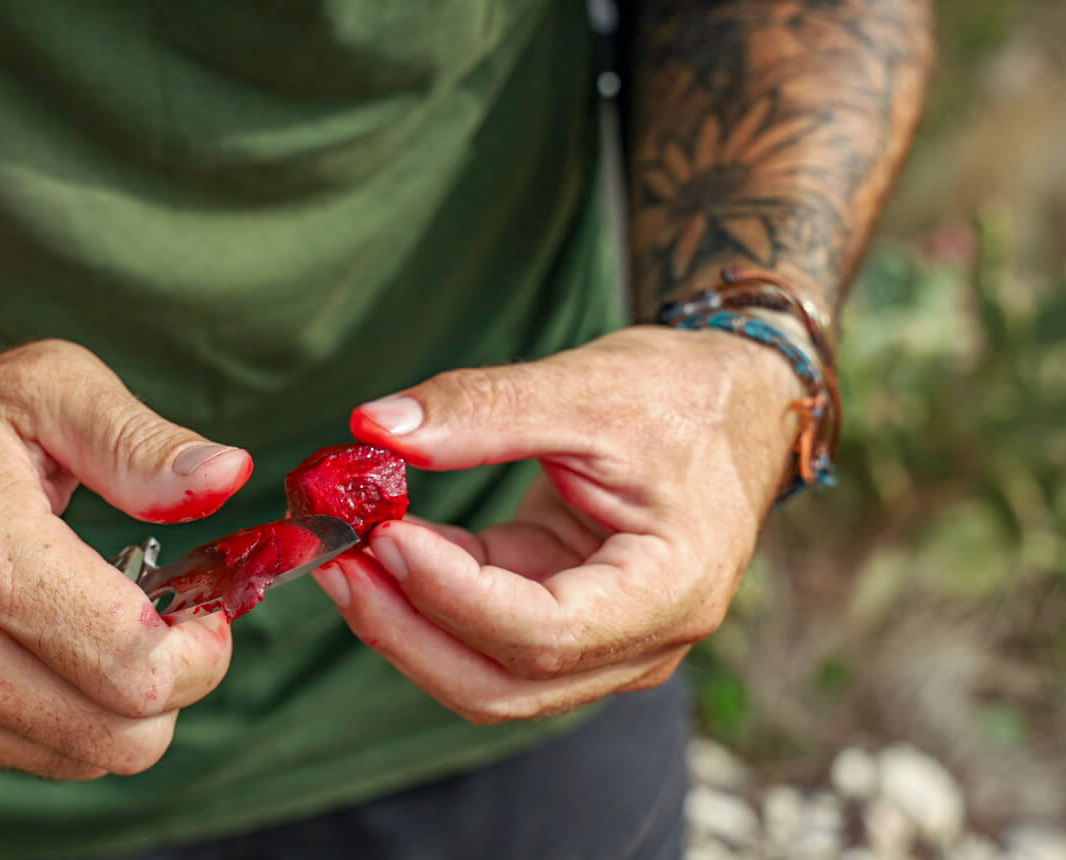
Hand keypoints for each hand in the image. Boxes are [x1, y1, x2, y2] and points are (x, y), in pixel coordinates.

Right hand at [0, 340, 252, 777]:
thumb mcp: (42, 388)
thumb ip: (138, 441)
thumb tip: (229, 475)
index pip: (137, 667)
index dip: (203, 652)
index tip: (205, 614)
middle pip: (121, 737)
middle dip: (174, 688)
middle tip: (166, 628)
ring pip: (81, 757)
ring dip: (118, 706)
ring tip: (101, 631)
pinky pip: (26, 756)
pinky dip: (61, 715)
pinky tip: (44, 649)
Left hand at [311, 326, 800, 723]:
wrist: (733, 406)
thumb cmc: (682, 394)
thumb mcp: (590, 385)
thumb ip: (483, 408)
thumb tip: (374, 426)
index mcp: (670, 590)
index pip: (545, 631)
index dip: (452, 592)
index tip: (384, 533)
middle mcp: (642, 641)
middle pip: (505, 682)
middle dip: (407, 630)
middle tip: (333, 562)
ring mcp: (604, 642)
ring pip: (488, 676)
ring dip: (408, 626)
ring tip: (343, 556)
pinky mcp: (567, 621)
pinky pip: (486, 636)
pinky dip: (429, 600)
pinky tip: (384, 548)